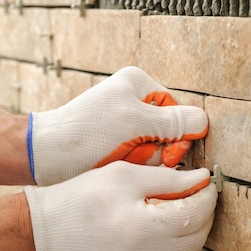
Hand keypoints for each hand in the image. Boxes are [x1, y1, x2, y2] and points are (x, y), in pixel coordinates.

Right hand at [24, 161, 216, 250]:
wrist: (45, 232)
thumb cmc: (83, 196)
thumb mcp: (125, 175)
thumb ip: (170, 178)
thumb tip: (203, 180)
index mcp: (141, 230)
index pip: (196, 214)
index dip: (207, 196)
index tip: (207, 183)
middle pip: (197, 238)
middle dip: (203, 213)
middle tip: (197, 195)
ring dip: (190, 233)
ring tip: (179, 211)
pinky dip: (172, 250)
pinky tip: (158, 232)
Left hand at [27, 66, 207, 185]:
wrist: (46, 158)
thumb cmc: (84, 134)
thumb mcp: (134, 122)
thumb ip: (174, 122)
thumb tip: (204, 122)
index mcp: (140, 84)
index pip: (181, 112)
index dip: (179, 136)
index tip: (166, 154)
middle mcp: (136, 101)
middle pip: (171, 133)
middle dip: (157, 150)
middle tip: (136, 155)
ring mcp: (128, 124)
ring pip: (158, 150)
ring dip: (145, 160)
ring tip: (121, 158)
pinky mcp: (120, 144)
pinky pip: (143, 159)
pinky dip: (134, 166)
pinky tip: (117, 165)